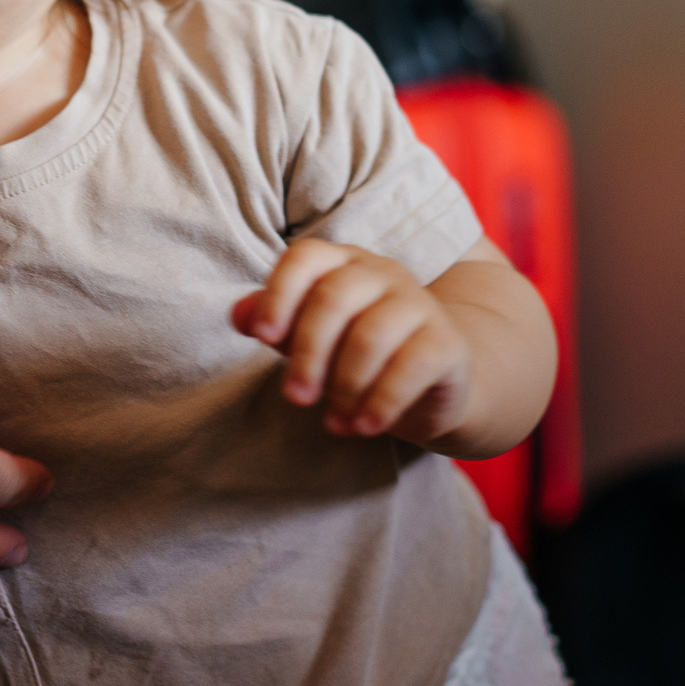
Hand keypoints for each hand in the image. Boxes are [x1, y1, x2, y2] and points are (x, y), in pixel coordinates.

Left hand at [231, 239, 477, 448]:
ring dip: (344, 386)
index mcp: (342, 263)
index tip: (262, 338)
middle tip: (296, 398)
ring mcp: (419, 303)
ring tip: (333, 423)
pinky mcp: (446, 343)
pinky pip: (410, 367)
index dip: (279, 293)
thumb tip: (237, 316)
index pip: (304, 258)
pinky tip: (365, 427)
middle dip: (307, 353)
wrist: (433, 384)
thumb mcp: (312, 341)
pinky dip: (381, 401)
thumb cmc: (357, 355)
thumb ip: (275, 325)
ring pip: (370, 336)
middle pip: (333, 298)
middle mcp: (381, 273)